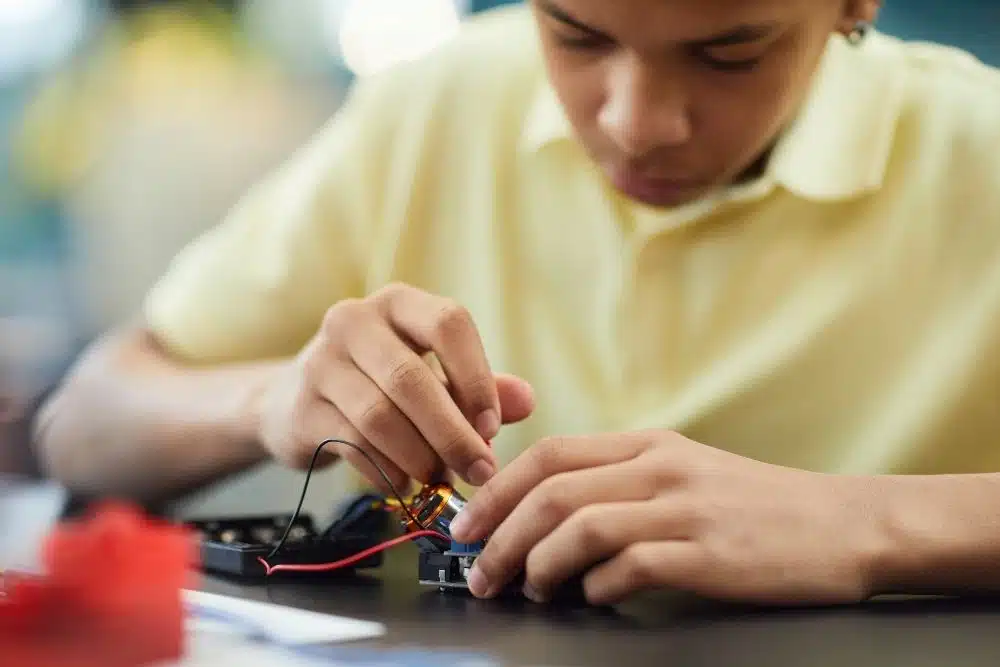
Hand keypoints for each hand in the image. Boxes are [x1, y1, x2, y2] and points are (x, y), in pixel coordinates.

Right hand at [255, 283, 534, 492]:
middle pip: (411, 378)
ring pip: (379, 416)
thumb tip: (527, 401)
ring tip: (440, 481)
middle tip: (479, 471)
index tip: (492, 427)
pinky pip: (352, 445)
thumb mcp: (435, 376)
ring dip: (419, 458)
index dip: (476, 377)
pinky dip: (387, 472)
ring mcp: (320, 362)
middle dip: (452, 433)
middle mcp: (353, 321)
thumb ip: (480, 387)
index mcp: (398, 303)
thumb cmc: (382, 384)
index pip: (448, 323)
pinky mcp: (302, 408)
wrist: (296, 401)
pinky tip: (406, 486)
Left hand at [449, 430, 887, 605]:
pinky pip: (630, 567)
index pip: (549, 454)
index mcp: (647, 444)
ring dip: (538, 563)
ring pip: (581, 526)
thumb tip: (546, 513)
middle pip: (552, 490)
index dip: (496, 490)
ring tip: (525, 590)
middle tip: (479, 572)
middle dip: (500, 534)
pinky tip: (592, 598)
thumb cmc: (756, 504)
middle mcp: (659, 469)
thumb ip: (619, 481)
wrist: (841, 524)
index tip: (467, 524)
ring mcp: (685, 509)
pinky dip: (596, 586)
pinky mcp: (709, 554)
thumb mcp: (683, 470)